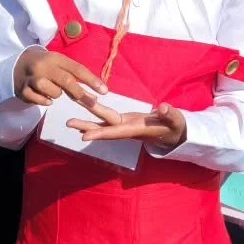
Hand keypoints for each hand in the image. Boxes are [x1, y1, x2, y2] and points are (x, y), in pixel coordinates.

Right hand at [13, 45, 108, 105]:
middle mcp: (44, 66)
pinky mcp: (24, 90)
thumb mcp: (59, 65)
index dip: (91, 80)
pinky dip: (45, 101)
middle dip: (81, 94)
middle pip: (67, 81)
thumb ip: (75, 77)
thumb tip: (96, 94)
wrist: (18, 65)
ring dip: (57, 94)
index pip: (77, 69)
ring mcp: (33, 78)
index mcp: (56, 58)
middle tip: (93, 103)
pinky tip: (42, 94)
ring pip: (54, 93)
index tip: (104, 91)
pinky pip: (42, 101)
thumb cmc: (46, 66)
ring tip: (52, 89)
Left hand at [67, 95, 186, 149]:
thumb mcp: (175, 120)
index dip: (100, 134)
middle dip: (86, 126)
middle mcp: (126, 129)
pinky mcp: (124, 121)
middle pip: (104, 128)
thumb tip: (163, 107)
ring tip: (70, 122)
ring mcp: (124, 125)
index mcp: (136, 129)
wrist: (174, 135)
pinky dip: (95, 119)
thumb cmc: (175, 127)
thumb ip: (169, 114)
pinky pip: (107, 120)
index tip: (84, 137)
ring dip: (87, 122)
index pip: (115, 132)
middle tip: (68, 123)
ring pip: (103, 123)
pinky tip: (84, 120)